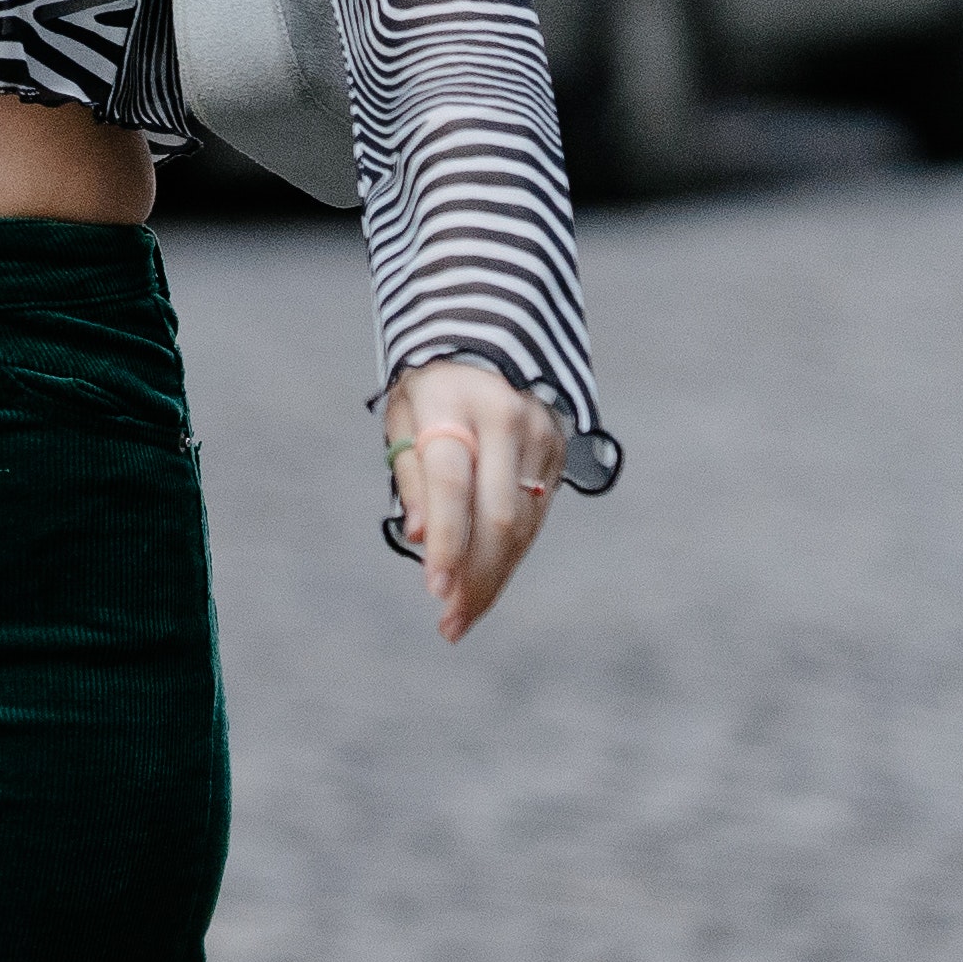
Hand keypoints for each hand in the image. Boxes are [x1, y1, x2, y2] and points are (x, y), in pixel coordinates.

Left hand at [383, 359, 564, 642]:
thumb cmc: (431, 387)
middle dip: (476, 576)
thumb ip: (411, 474)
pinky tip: (487, 582)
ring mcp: (539, 434)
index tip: (434, 590)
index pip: (452, 482)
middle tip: (451, 622)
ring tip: (462, 616)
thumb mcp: (403, 415)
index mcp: (452, 403)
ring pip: (523, 524)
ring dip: (495, 576)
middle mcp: (504, 419)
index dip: (446, 540)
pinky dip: (512, 555)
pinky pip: (536, 516)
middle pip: (497, 515)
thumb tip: (419, 536)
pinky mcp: (559, 450)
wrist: (489, 338)